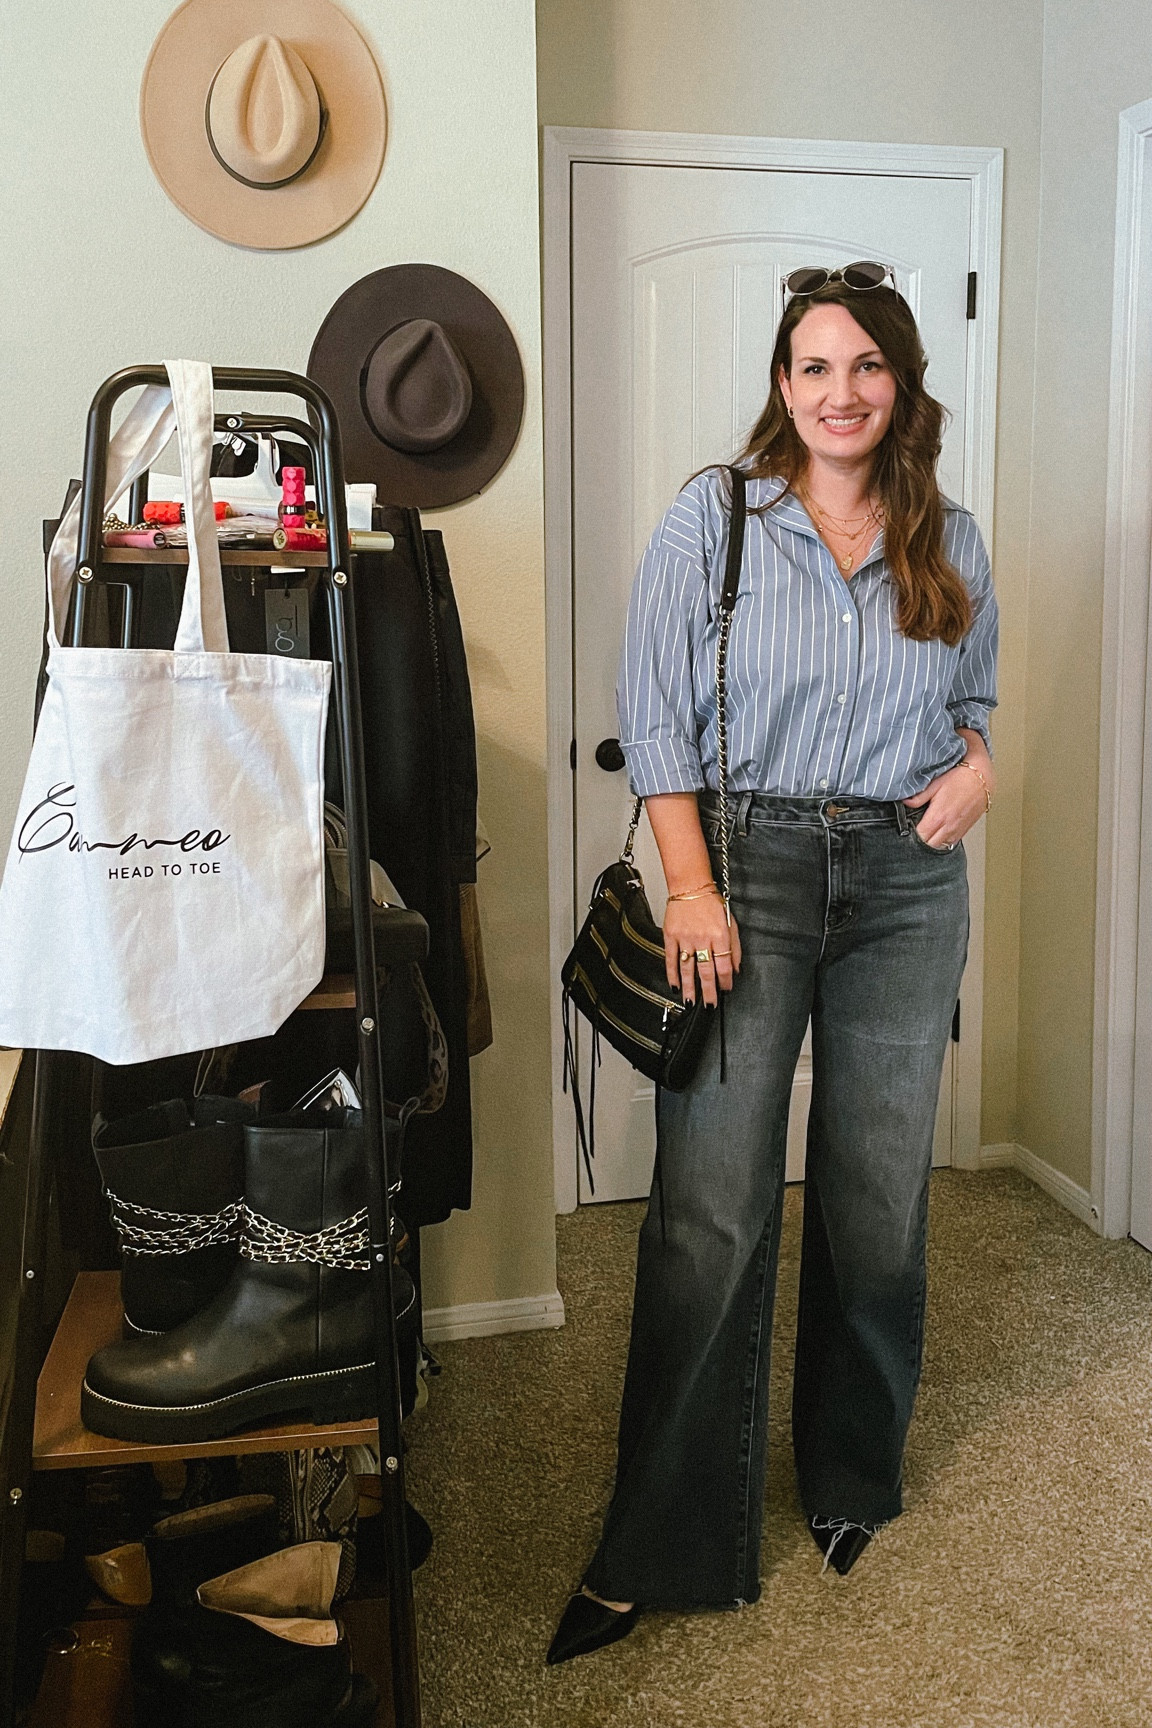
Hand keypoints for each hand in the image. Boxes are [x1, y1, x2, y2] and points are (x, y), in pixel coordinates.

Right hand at [663, 891, 741, 1006]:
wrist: (690, 886)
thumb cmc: (711, 902)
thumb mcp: (731, 922)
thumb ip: (735, 946)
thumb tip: (736, 968)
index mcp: (720, 935)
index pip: (724, 965)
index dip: (725, 981)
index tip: (725, 990)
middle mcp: (703, 938)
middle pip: (706, 971)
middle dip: (708, 992)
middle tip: (709, 1005)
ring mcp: (685, 938)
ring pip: (687, 968)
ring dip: (689, 988)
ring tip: (690, 1002)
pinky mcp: (671, 936)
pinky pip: (671, 959)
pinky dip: (672, 974)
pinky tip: (675, 985)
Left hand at [903, 747, 994, 849]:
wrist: (982, 779)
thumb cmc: (959, 779)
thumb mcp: (934, 784)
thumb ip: (918, 797)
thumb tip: (905, 803)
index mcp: (938, 817)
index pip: (919, 837)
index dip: (910, 835)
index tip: (906, 829)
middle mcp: (948, 827)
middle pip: (928, 845)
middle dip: (919, 841)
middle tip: (914, 831)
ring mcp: (957, 831)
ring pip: (939, 847)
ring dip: (930, 842)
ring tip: (925, 832)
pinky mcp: (963, 831)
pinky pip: (950, 843)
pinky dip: (942, 841)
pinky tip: (937, 832)